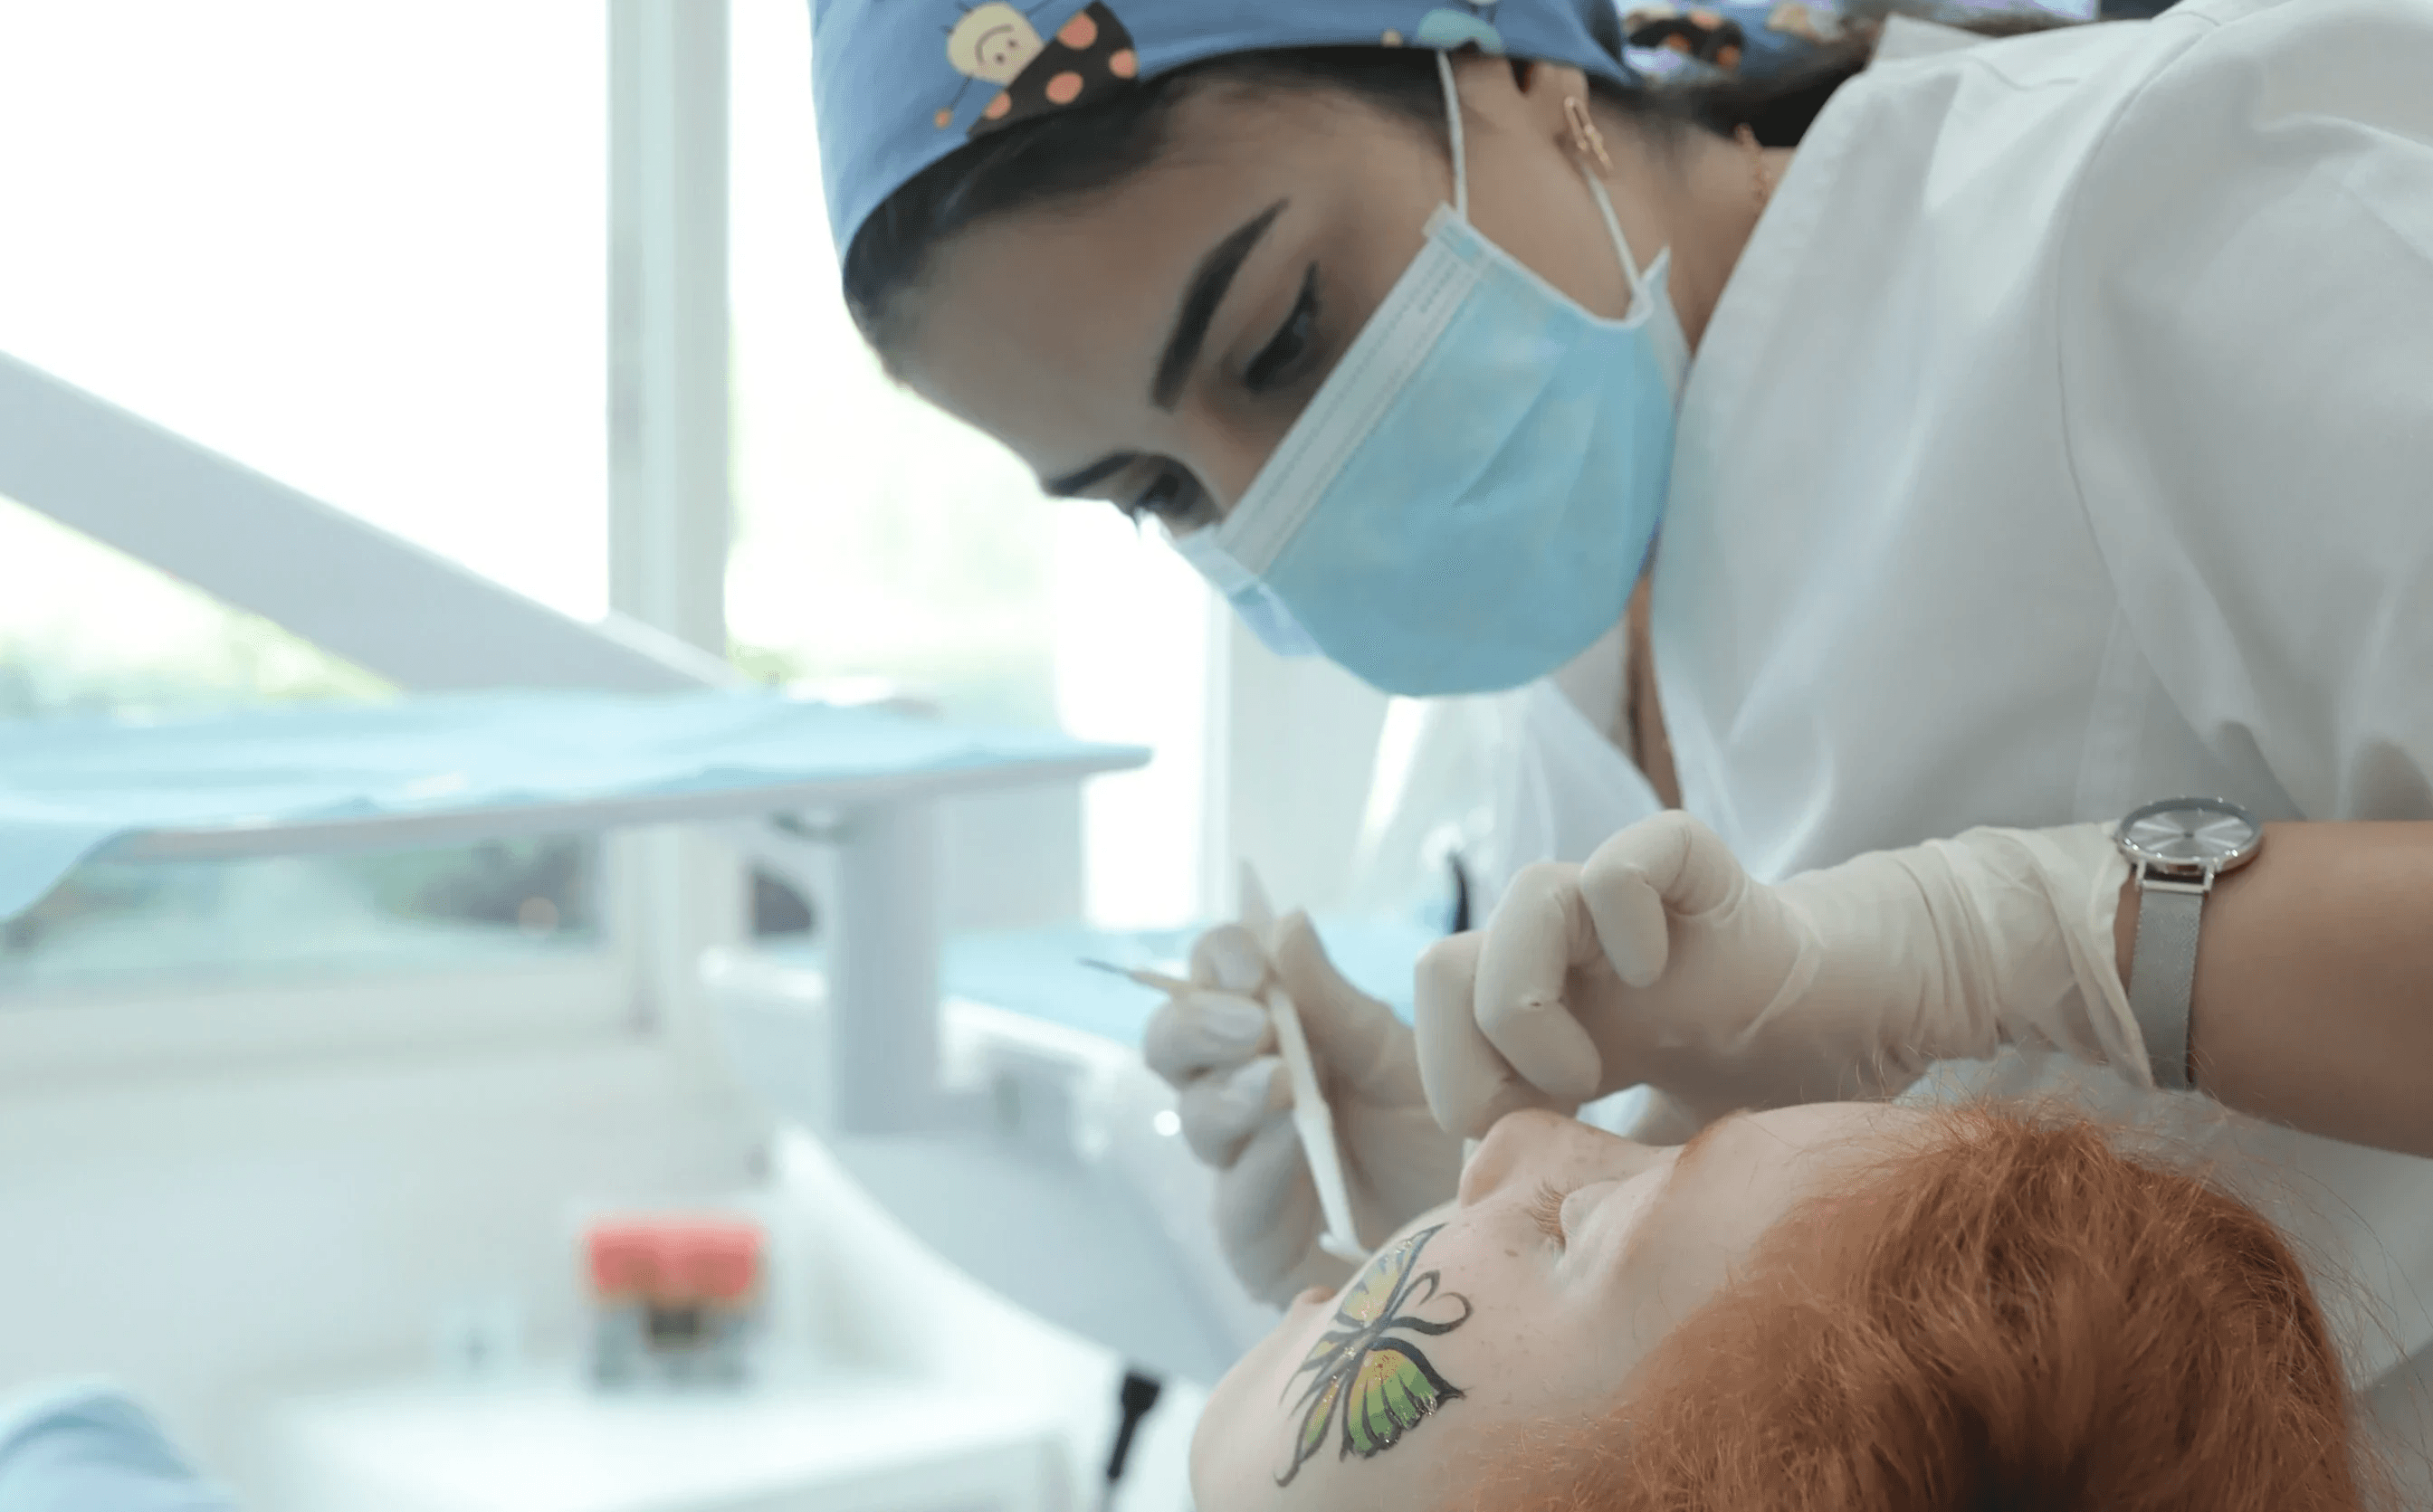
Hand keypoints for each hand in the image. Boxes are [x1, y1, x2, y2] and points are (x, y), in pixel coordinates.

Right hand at [1144, 911, 1461, 1305]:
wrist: (1471, 1236)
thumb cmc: (1432, 1142)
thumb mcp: (1398, 1061)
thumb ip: (1337, 1003)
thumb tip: (1285, 922)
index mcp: (1273, 1032)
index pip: (1212, 978)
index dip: (1217, 962)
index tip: (1248, 965)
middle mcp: (1239, 1090)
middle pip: (1171, 1042)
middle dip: (1200, 1025)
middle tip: (1252, 1026)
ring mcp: (1237, 1163)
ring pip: (1193, 1116)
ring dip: (1232, 1092)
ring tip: (1281, 1085)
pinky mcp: (1249, 1236)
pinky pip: (1233, 1195)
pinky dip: (1260, 1161)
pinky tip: (1289, 1141)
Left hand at [1414, 811, 2140, 1137]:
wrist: (1877, 1011)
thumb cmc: (1770, 1086)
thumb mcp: (1662, 1156)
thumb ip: (1594, 1182)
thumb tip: (1512, 1237)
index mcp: (1550, 1013)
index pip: (1433, 1017)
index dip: (1456, 1084)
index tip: (1525, 1144)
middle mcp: (1574, 958)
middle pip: (1439, 963)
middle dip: (1466, 1052)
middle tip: (1551, 1107)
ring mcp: (1630, 911)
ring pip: (1519, 899)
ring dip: (1527, 1000)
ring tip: (1595, 1069)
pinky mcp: (1698, 872)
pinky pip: (1622, 862)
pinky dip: (1623, 915)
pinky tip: (1659, 978)